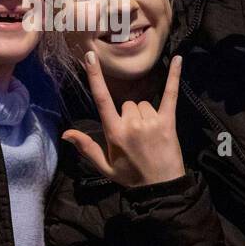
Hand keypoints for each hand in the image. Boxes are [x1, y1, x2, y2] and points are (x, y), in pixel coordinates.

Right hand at [61, 52, 186, 187]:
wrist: (160, 188)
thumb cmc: (131, 176)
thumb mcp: (104, 166)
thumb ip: (86, 147)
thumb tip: (66, 133)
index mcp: (114, 132)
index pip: (101, 99)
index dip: (95, 77)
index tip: (90, 58)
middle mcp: (132, 124)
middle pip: (127, 103)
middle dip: (128, 115)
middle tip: (135, 137)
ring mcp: (151, 121)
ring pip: (143, 104)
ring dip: (144, 114)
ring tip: (148, 135)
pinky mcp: (168, 121)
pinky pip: (170, 94)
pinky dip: (174, 76)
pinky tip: (178, 59)